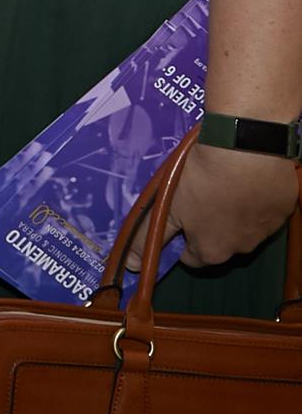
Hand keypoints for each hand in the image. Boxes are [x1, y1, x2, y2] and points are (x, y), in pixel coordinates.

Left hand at [123, 142, 299, 271]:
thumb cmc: (202, 180)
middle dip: (209, 226)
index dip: (182, 239)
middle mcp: (243, 248)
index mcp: (213, 251)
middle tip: (201, 198)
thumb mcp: (168, 208)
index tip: (179, 220)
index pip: (192, 258)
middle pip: (221, 243)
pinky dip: (256, 200)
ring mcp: (267, 230)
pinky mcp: (284, 209)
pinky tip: (246, 180)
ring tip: (223, 186)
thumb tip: (130, 264)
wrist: (246, 149)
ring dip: (234, 214)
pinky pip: (266, 210)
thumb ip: (149, 237)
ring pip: (245, 228)